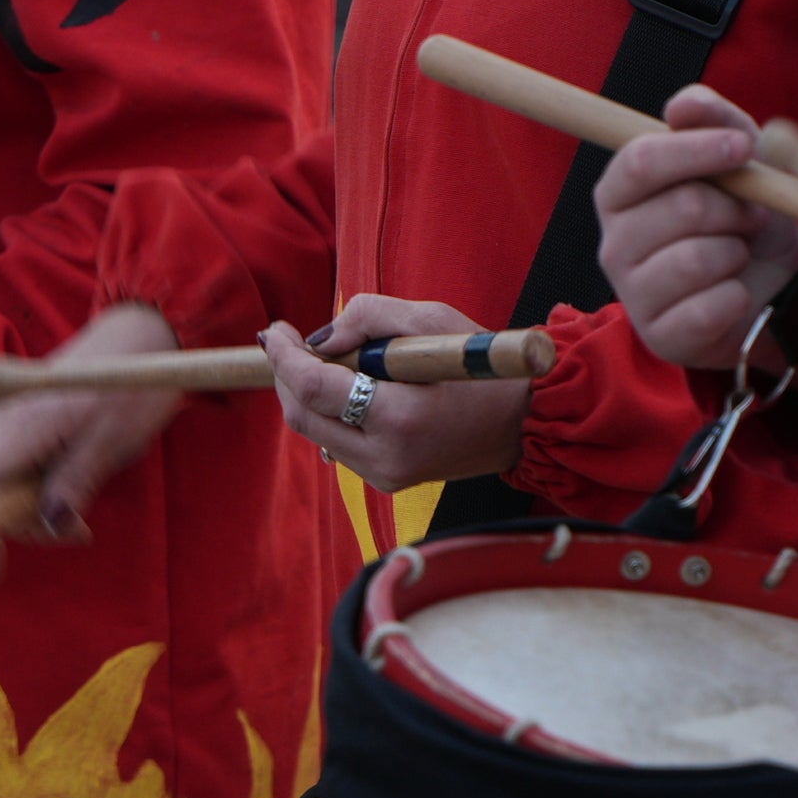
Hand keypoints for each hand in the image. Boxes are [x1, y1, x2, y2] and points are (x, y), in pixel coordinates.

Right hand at [0, 304, 174, 585]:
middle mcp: (6, 415)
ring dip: (18, 501)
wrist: (142, 334)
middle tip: (78, 533)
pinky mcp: (13, 401)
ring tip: (74, 519)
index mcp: (28, 423)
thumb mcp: (116, 439)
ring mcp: (5, 405)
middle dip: (22, 521)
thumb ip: (78, 478)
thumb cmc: (135, 386)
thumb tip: (51, 520)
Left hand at [263, 296, 530, 494]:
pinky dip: (327, 412)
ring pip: (313, 433)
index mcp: (399, 417)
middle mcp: (385, 456)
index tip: (276, 329)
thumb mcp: (431, 319)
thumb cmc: (480, 363)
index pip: (313, 387)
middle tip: (288, 341)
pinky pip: (336, 443)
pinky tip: (344, 387)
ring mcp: (384, 475)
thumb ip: (368, 317)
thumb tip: (319, 339)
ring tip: (321, 360)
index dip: (284, 355)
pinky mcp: (385, 480)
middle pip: (302, 416)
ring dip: (304, 393)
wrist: (522, 422)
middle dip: (286, 374)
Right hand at [594, 86, 797, 372]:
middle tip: (751, 217)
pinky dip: (738, 297)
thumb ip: (715, 121)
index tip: (743, 147)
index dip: (696, 150)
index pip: (640, 160)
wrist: (774, 293)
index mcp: (623, 193)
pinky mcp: (660, 336)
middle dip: (734, 208)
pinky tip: (734, 296)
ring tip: (738, 255)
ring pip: (695, 258)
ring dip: (736, 251)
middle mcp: (614, 242)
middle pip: (678, 207)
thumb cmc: (746, 222)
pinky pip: (709, 307)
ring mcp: (633, 294)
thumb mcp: (741, 163)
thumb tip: (683, 105)